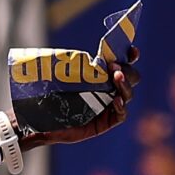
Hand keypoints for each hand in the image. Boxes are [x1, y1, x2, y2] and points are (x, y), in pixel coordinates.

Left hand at [19, 54, 136, 150]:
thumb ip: (72, 68)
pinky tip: (116, 100)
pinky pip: (121, 114)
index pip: (122, 62)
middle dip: (126, 70)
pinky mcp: (107, 122)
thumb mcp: (62, 79)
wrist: (43, 123)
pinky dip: (120, 107)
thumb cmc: (52, 98)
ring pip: (127, 94)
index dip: (130, 55)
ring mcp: (110, 105)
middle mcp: (110, 89)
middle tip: (114, 66)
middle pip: (131, 77)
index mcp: (102, 75)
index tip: (132, 50)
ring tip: (116, 77)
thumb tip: (72, 54)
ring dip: (123, 85)